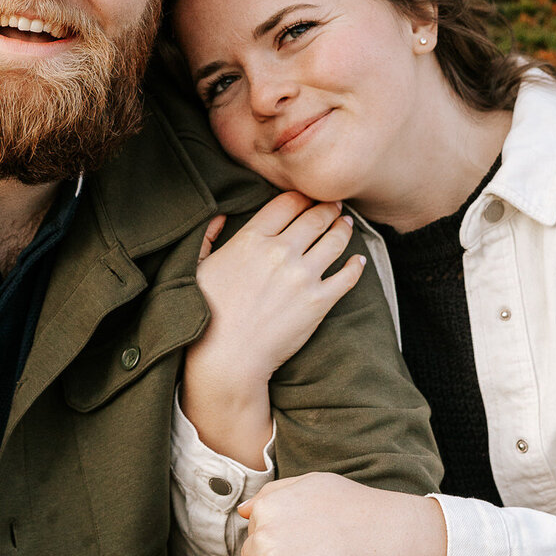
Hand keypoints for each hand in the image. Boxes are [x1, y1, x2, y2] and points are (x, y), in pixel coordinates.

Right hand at [182, 195, 364, 464]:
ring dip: (343, 228)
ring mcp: (303, 277)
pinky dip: (356, 265)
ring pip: (335, 240)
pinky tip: (357, 261)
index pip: (286, 202)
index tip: (306, 197)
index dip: (300, 196)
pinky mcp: (319, 302)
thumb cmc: (206, 315)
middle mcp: (280, 252)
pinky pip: (347, 276)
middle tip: (333, 206)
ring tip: (345, 225)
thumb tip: (220, 216)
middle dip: (327, 207)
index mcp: (251, 239)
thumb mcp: (198, 268)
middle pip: (314, 216)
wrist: (227, 359)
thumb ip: (208, 236)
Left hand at [228, 473, 447, 555]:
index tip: (294, 542)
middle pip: (250, 551)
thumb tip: (243, 510)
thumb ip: (272, 492)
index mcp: (267, 505)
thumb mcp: (311, 482)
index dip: (271, 536)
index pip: (253, 527)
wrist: (389, 533)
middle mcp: (265, 531)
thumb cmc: (356, 505)